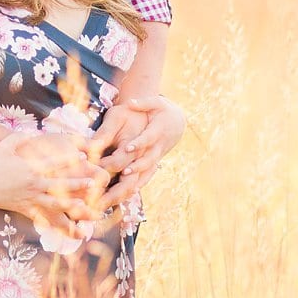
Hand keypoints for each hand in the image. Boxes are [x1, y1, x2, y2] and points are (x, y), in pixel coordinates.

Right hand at [0, 132, 105, 228]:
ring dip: (71, 206)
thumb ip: (21, 137)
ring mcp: (30, 198)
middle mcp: (33, 184)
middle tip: (94, 182)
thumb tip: (35, 132)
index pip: (54, 163)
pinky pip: (43, 218)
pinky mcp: (26, 209)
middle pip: (59, 184)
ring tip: (86, 209)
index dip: (70, 158)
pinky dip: (55, 224)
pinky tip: (67, 229)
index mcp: (30, 168)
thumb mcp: (5, 146)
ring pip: (55, 204)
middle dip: (78, 184)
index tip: (83, 156)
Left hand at [97, 95, 185, 209]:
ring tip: (121, 189)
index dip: (139, 143)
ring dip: (134, 181)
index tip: (127, 148)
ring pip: (146, 172)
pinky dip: (138, 186)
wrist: (176, 122)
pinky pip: (147, 176)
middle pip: (147, 160)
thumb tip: (131, 102)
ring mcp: (157, 157)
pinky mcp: (155, 163)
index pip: (148, 138)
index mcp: (157, 131)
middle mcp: (158, 147)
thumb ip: (143, 103)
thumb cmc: (162, 110)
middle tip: (123, 173)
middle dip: (135, 167)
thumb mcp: (156, 103)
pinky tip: (126, 195)